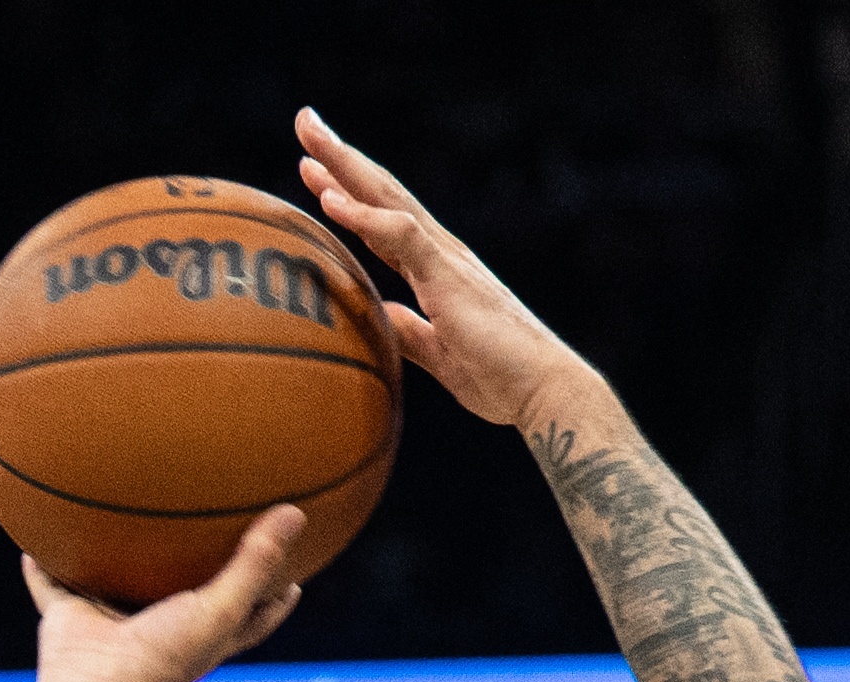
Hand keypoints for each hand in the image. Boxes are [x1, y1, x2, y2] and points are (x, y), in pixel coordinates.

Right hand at [25, 503, 305, 681]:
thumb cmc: (164, 657)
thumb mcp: (219, 609)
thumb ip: (255, 564)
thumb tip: (296, 512)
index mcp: (199, 638)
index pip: (246, 617)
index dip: (270, 600)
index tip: (293, 578)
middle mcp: (157, 630)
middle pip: (180, 597)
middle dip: (190, 572)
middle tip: (208, 533)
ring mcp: (111, 625)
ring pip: (113, 587)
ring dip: (112, 564)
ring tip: (116, 523)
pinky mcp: (69, 619)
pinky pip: (51, 585)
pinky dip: (41, 567)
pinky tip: (33, 538)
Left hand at [296, 108, 587, 427]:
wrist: (543, 392)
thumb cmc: (500, 378)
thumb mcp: (440, 354)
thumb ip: (410, 331)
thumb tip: (382, 315)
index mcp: (437, 269)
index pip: (384, 218)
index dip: (349, 192)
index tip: (314, 168)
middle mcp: (442, 252)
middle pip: (383, 192)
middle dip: (342, 157)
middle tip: (306, 121)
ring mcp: (447, 259)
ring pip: (388, 198)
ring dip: (346, 166)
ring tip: (310, 136)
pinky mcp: (449, 276)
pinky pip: (400, 234)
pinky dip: (363, 215)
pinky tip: (329, 198)